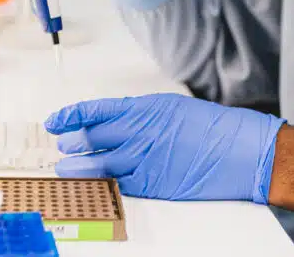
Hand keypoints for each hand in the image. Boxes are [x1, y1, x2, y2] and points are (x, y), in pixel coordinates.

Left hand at [45, 94, 284, 203]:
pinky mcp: (153, 184)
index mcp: (144, 109)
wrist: (239, 150)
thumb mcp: (172, 108)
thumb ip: (141, 116)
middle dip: (71, 141)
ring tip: (64, 167)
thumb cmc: (211, 126)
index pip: (95, 110)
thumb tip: (115, 124)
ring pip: (97, 165)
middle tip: (61, 144)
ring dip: (77, 167)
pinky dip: (102, 184)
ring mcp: (145, 160)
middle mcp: (140, 132)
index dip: (71, 116)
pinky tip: (92, 185)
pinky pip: (118, 185)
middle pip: (91, 138)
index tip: (55, 120)